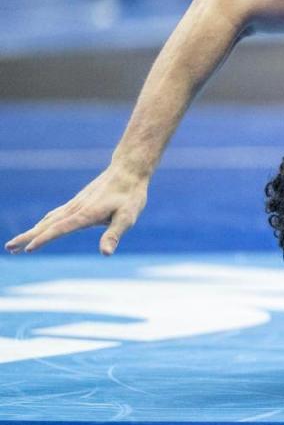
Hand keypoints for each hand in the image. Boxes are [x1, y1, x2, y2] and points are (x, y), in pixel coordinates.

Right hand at [5, 166, 147, 255]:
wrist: (128, 170)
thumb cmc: (130, 195)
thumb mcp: (127, 217)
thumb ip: (114, 235)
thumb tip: (106, 253)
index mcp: (85, 214)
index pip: (60, 229)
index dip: (44, 239)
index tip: (27, 249)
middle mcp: (76, 208)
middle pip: (47, 224)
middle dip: (28, 237)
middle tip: (9, 248)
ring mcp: (75, 204)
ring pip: (49, 219)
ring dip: (32, 231)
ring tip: (18, 242)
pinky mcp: (78, 202)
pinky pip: (55, 214)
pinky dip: (43, 223)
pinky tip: (41, 227)